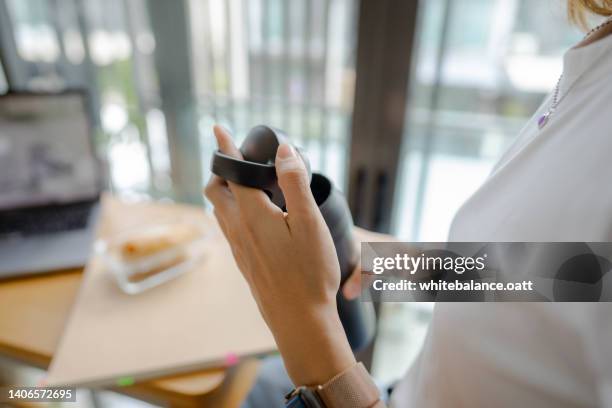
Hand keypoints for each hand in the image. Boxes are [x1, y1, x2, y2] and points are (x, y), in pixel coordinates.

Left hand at [204, 126, 354, 385]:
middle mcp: (238, 229)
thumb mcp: (309, 223)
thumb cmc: (309, 272)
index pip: (231, 171)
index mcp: (252, 214)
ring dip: (223, 191)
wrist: (299, 319)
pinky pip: (227, 227)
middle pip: (215, 190)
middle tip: (234, 158)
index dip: (225, 147)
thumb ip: (295, 184)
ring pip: (219, 211)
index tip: (218, 129)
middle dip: (220, 169)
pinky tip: (250, 217)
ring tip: (240, 183)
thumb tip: (284, 151)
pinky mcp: (243, 262)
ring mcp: (238, 248)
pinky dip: (230, 210)